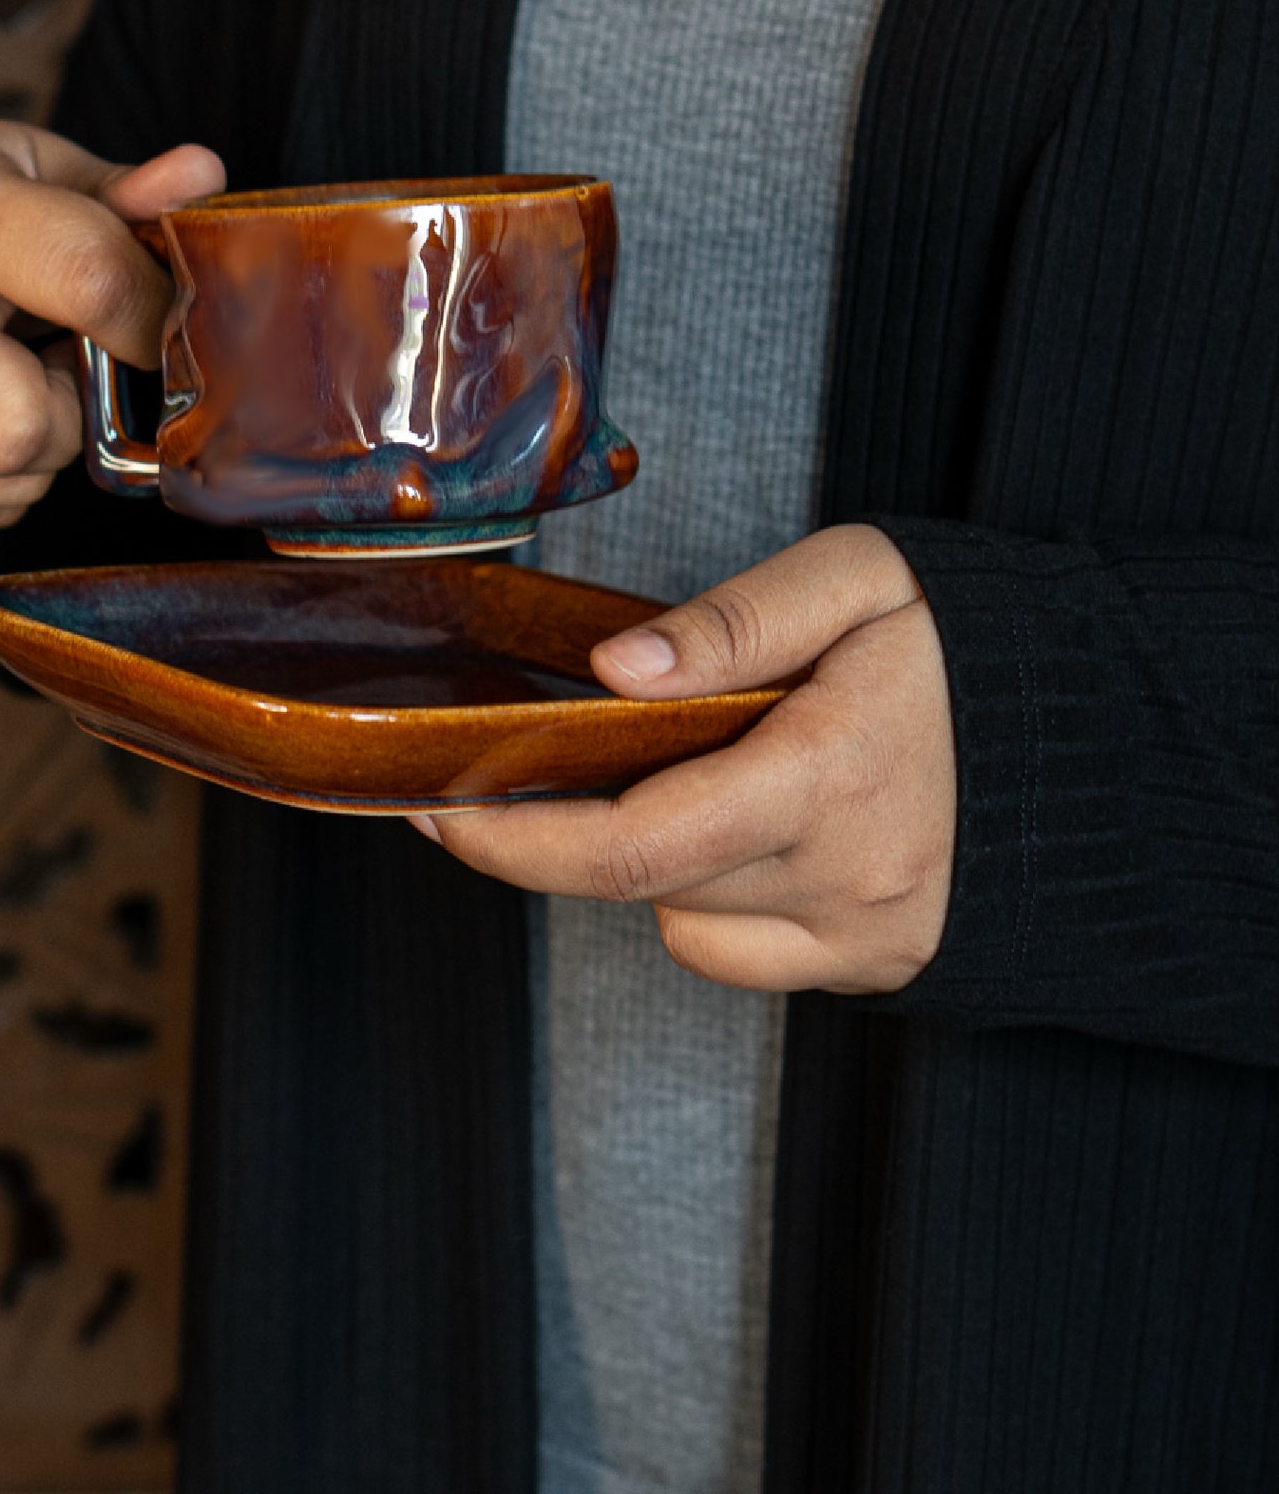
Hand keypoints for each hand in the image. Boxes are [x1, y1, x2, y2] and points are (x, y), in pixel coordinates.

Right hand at [0, 121, 224, 530]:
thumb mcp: (33, 172)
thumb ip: (121, 194)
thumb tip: (200, 177)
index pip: (85, 277)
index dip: (152, 316)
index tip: (161, 325)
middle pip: (18, 427)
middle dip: (71, 413)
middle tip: (61, 369)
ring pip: (0, 481)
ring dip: (38, 449)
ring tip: (10, 382)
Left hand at [417, 525, 955, 993]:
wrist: (1106, 733)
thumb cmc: (977, 642)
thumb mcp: (860, 582)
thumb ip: (733, 623)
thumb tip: (614, 672)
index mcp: (830, 776)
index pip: (631, 843)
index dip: (512, 839)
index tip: (439, 806)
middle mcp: (848, 879)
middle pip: (642, 882)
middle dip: (561, 831)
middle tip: (515, 773)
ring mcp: (866, 936)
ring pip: (684, 921)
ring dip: (650, 858)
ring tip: (688, 773)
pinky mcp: (876, 963)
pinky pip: (739, 952)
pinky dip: (706, 899)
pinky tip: (738, 830)